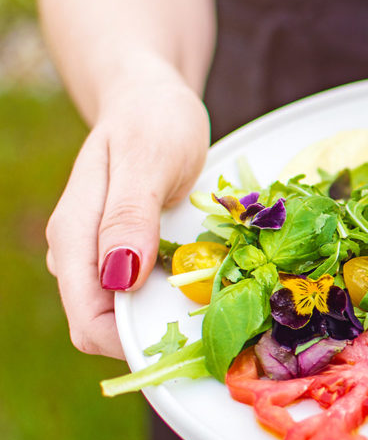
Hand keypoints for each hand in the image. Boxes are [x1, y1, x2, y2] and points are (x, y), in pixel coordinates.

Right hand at [46, 76, 209, 356]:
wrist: (148, 98)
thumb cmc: (151, 119)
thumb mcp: (147, 158)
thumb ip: (129, 215)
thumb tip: (120, 277)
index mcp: (75, 236)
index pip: (90, 322)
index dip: (133, 342)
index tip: (192, 336)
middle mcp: (81, 255)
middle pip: (106, 327)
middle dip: (155, 332)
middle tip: (219, 319)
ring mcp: (102, 256)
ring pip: (128, 313)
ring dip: (168, 314)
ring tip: (220, 299)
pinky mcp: (126, 253)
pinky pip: (145, 291)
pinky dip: (175, 294)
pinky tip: (209, 279)